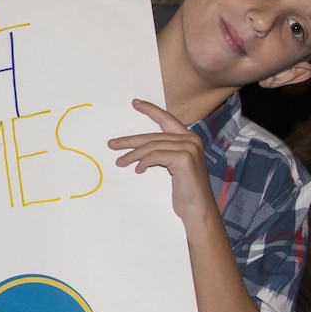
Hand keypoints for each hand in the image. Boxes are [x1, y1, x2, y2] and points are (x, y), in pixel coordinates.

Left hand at [107, 99, 215, 227]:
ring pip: (152, 146)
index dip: (151, 110)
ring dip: (133, 155)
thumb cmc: (184, 190)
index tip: (135, 103)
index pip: (167, 119)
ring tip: (120, 162)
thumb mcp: (173, 166)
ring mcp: (189, 148)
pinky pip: (155, 156)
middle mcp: (191, 140)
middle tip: (112, 144)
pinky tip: (138, 170)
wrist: (198, 208)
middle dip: (131, 140)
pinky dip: (143, 162)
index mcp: (190, 139)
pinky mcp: (184, 159)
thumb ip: (163, 153)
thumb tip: (138, 150)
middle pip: (154, 136)